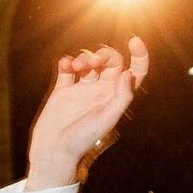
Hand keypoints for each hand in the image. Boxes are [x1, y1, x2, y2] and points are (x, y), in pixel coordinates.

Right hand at [25, 38, 149, 189]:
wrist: (54, 152)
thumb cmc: (82, 141)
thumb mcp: (107, 120)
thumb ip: (121, 97)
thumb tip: (127, 73)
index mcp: (116, 97)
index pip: (135, 71)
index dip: (139, 55)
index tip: (134, 40)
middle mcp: (101, 91)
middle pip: (110, 62)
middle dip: (103, 55)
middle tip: (92, 62)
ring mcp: (82, 90)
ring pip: (89, 63)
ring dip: (84, 57)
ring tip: (77, 66)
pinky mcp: (63, 91)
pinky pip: (67, 70)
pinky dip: (67, 62)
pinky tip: (66, 64)